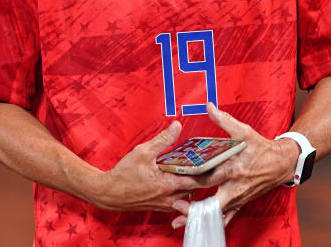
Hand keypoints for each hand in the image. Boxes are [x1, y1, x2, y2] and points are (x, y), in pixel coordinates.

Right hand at [91, 120, 217, 212]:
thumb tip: (177, 125)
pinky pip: (179, 197)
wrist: (108, 193)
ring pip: (188, 193)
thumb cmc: (123, 174)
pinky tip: (183, 176)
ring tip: (202, 167)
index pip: (198, 180)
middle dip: (206, 175)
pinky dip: (184, 187)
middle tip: (217, 162)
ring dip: (194, 181)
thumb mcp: (142, 152)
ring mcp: (166, 203)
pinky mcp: (162, 205)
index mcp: (168, 185)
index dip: (211, 171)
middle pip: (196, 187)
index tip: (222, 161)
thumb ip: (162, 140)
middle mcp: (170, 197)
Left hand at [170, 103, 297, 228]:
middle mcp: (235, 187)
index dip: (191, 179)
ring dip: (198, 218)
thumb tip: (209, 106)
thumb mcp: (244, 131)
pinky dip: (211, 222)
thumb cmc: (262, 148)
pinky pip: (225, 218)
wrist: (282, 164)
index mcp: (234, 169)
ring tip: (178, 221)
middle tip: (173, 204)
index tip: (176, 180)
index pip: (209, 177)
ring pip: (215, 214)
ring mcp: (238, 198)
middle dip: (190, 205)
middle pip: (209, 201)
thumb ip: (224, 120)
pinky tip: (197, 225)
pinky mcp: (240, 203)